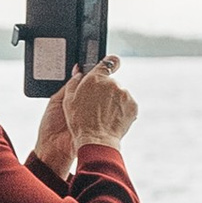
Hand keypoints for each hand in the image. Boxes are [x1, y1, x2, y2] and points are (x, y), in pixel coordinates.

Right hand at [34, 53, 136, 171]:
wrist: (96, 140)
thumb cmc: (79, 121)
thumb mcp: (68, 100)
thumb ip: (74, 82)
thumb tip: (80, 73)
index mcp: (96, 78)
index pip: (108, 62)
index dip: (110, 62)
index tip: (112, 63)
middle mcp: (112, 83)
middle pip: (111, 83)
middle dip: (106, 91)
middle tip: (97, 106)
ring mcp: (125, 94)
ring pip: (120, 94)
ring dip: (114, 101)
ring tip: (104, 116)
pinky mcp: (133, 105)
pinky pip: (127, 104)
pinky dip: (122, 110)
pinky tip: (112, 119)